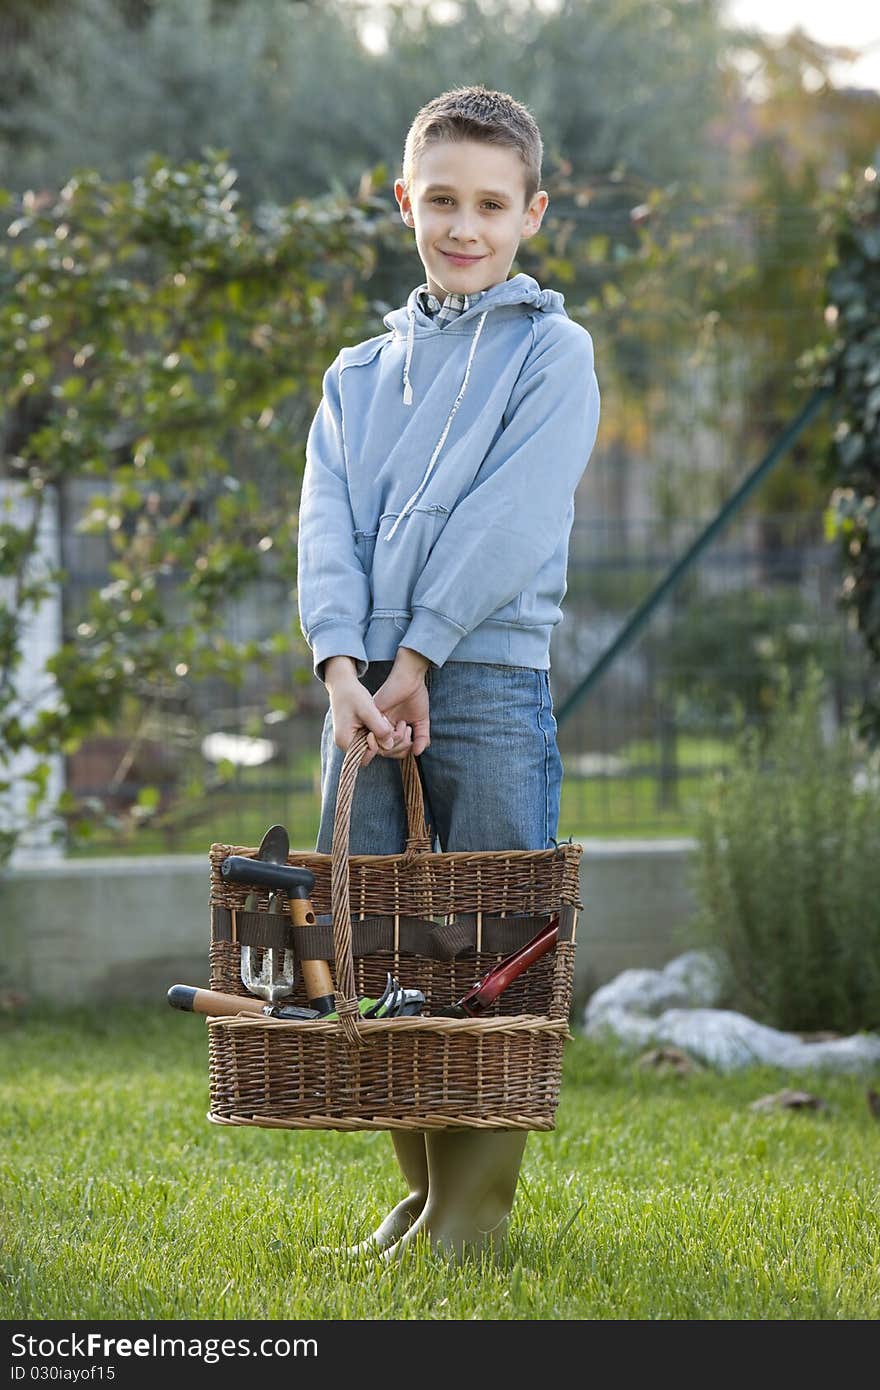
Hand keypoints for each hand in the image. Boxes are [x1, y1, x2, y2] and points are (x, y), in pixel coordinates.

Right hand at [324, 658, 397, 765]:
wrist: (342, 685)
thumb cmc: (352, 695)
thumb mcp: (368, 710)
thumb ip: (379, 728)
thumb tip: (390, 744)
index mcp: (344, 741)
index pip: (365, 757)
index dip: (378, 746)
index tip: (383, 729)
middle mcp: (345, 744)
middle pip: (369, 754)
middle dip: (382, 742)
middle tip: (391, 726)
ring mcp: (350, 739)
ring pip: (372, 747)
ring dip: (382, 737)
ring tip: (385, 721)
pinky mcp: (355, 734)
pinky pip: (370, 740)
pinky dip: (378, 733)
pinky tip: (383, 721)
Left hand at [363, 647, 430, 766]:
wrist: (409, 680)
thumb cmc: (415, 696)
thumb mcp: (421, 722)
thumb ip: (421, 738)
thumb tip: (417, 753)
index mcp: (391, 729)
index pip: (393, 751)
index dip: (404, 751)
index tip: (412, 739)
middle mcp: (382, 728)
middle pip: (387, 752)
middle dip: (402, 748)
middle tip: (409, 731)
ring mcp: (376, 724)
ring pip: (383, 748)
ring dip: (399, 741)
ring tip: (405, 726)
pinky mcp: (373, 719)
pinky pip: (380, 738)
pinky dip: (394, 735)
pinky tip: (401, 724)